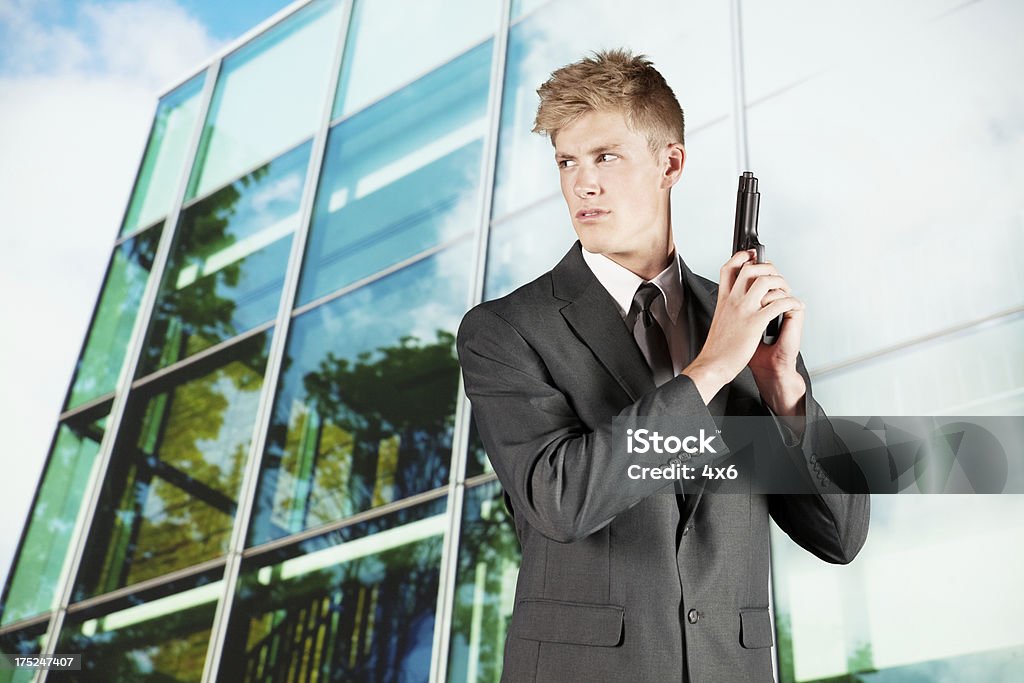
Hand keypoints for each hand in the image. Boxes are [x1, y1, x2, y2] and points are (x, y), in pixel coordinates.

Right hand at [682, 250, 803, 403]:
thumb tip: (735, 301)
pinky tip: (794, 306)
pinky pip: (778, 304)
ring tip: (787, 292)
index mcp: (723, 299)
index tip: (751, 255)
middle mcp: (733, 301)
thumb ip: (728, 307)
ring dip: (782, 284)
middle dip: (768, 268)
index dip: (741, 257)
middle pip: (750, 269)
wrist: (713, 364)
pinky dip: (791, 302)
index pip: (729, 268)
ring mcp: (744, 310)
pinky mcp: (755, 323)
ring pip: (766, 282)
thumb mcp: (719, 320)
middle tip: (776, 277)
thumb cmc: (717, 347)